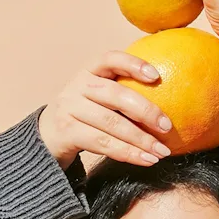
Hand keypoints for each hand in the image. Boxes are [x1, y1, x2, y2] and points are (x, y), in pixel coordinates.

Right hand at [38, 51, 173, 170]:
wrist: (45, 137)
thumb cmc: (84, 116)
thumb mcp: (97, 98)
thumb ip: (123, 95)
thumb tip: (173, 101)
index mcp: (88, 72)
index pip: (109, 59)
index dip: (133, 64)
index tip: (156, 76)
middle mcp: (76, 86)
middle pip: (114, 95)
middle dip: (146, 111)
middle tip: (168, 126)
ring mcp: (69, 109)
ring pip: (111, 123)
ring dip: (141, 140)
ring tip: (161, 151)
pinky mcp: (67, 132)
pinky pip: (102, 143)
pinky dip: (128, 153)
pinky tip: (146, 160)